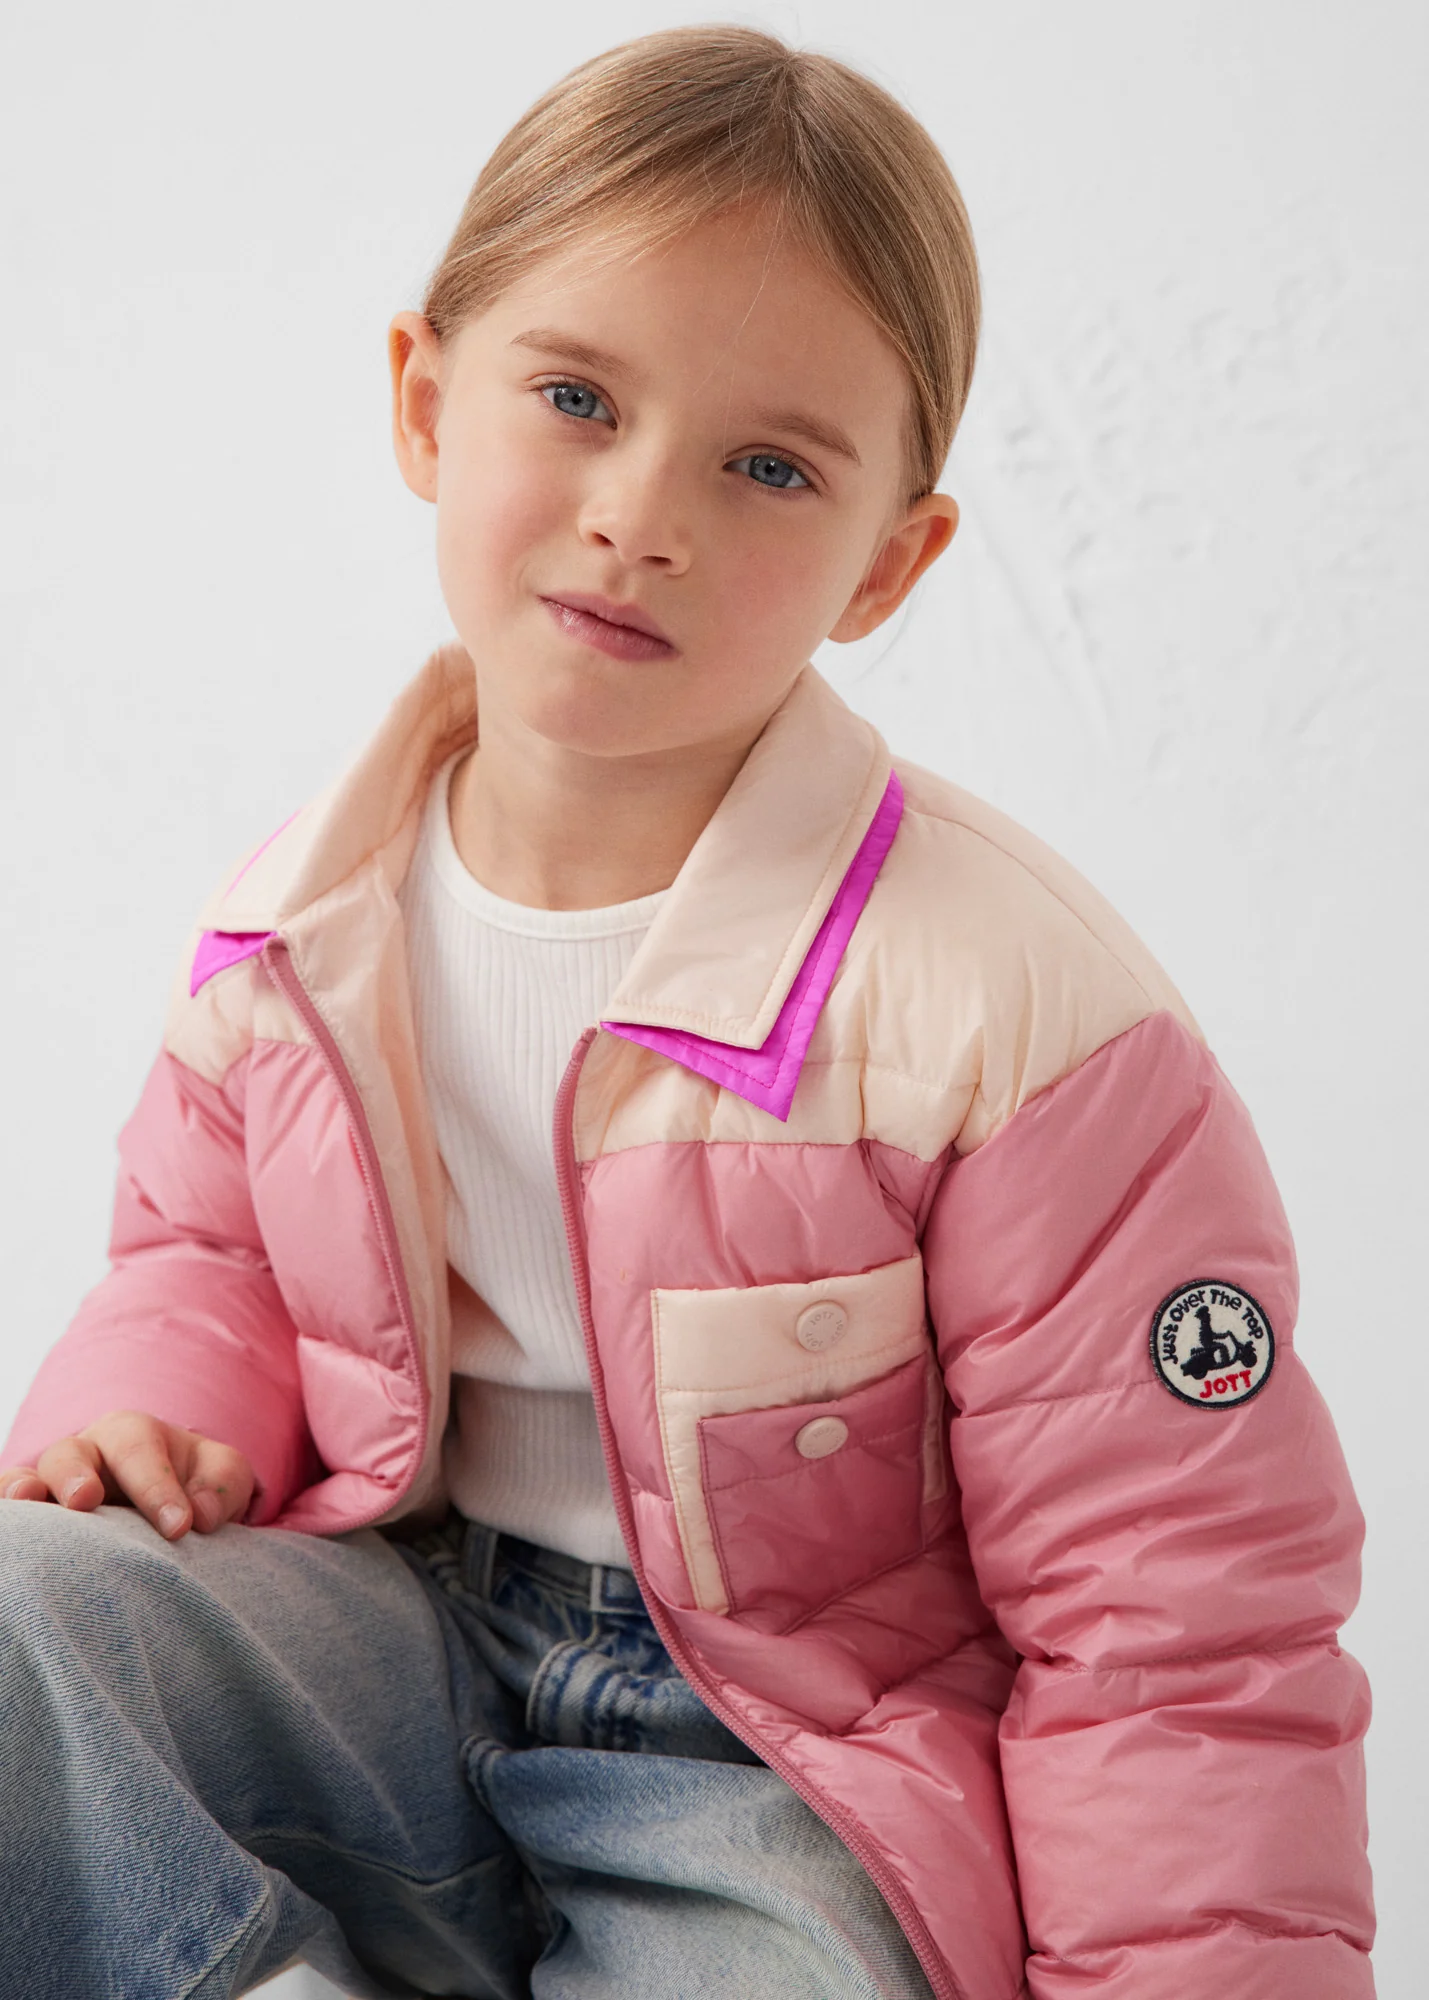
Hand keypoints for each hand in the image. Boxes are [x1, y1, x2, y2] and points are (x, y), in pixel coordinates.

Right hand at [0, 1411, 255, 1538]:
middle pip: (71, 1454)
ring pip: (28, 1478)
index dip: (157, 1487)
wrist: (173, 1507)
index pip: (139, 1450)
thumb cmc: (196, 1485)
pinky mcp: (38, 1517)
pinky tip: (11, 1534)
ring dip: (24, 1490)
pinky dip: (9, 1516)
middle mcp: (85, 1453)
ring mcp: (53, 1485)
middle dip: (76, 1475)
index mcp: (132, 1434)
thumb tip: (199, 1514)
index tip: (179, 1527)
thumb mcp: (223, 1475)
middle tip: (85, 1500)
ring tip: (27, 1505)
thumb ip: (221, 1485)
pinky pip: (12, 1513)